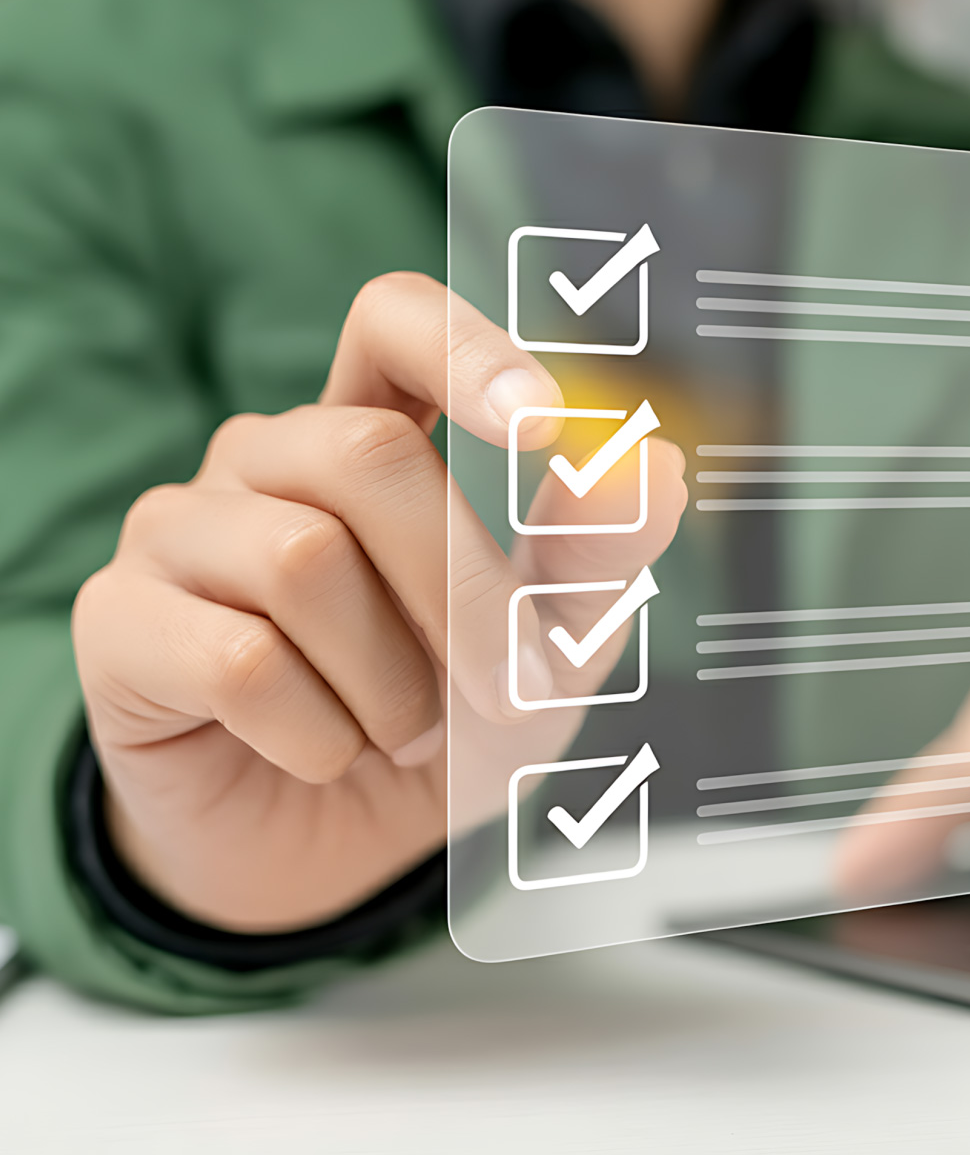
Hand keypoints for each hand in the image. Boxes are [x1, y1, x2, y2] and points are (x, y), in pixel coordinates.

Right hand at [72, 272, 686, 932]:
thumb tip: (655, 465)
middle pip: (366, 454)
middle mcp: (268, 459)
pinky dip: (315, 734)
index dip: (463, 349)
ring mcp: (181, 529)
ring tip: (391, 725)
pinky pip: (237, 660)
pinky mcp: (120, 620)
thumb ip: (597, 559)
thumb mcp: (549, 651)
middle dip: (461, 593)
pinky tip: (317, 751)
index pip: (392, 319)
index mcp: (373, 434)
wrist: (335, 844)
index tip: (542, 425)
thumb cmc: (445, 723)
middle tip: (500, 693)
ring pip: (301, 556)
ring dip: (387, 680)